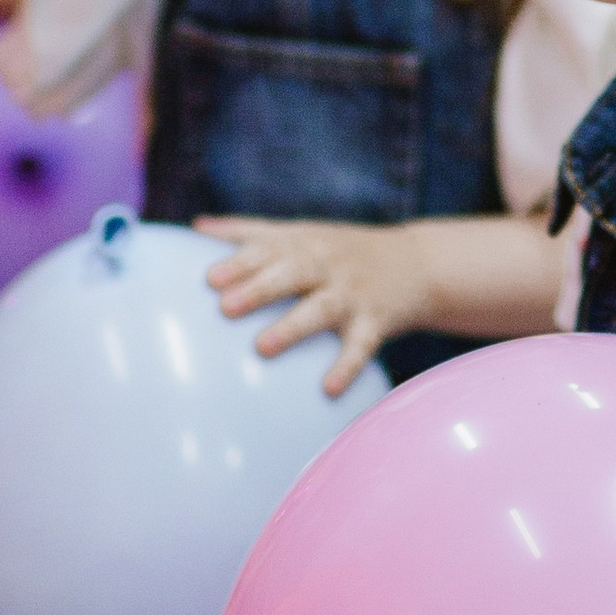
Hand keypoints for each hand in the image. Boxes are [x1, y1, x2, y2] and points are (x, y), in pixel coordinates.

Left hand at [196, 217, 434, 397]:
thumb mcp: (301, 233)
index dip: (239, 262)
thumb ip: (250, 231)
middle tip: (226, 307)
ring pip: (322, 308)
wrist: (418, 262)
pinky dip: (346, 366)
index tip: (209, 279)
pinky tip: (328, 388)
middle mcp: (328, 264)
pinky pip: (361, 345)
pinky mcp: (377, 321)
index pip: (268, 249)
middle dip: (259, 288)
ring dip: (293, 326)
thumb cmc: (342, 251)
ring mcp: (354, 293)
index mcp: (305, 243)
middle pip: (292, 273)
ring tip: (262, 348)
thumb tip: (197, 226)